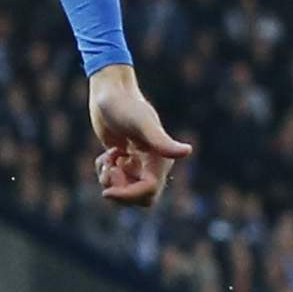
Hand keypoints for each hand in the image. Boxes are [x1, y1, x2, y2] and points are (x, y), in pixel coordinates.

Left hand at [86, 64, 192, 206]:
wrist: (110, 93)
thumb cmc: (125, 106)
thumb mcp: (142, 124)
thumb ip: (162, 141)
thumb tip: (187, 152)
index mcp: (160, 160)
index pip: (148, 192)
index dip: (128, 195)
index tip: (106, 192)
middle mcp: (152, 164)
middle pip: (139, 197)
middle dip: (120, 190)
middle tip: (110, 170)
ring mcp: (138, 163)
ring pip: (125, 190)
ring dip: (110, 179)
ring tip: (108, 157)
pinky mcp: (124, 160)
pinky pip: (114, 179)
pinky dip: (105, 170)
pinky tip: (108, 152)